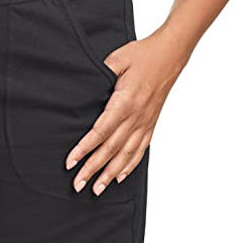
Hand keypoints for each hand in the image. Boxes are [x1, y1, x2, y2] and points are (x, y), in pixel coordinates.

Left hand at [65, 30, 187, 194]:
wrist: (172, 53)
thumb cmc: (143, 54)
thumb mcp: (116, 59)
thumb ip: (100, 75)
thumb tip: (82, 87)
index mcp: (125, 102)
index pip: (101, 132)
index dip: (84, 149)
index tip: (71, 162)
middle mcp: (136, 116)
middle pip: (111, 149)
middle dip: (93, 169)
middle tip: (78, 184)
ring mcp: (145, 122)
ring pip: (126, 154)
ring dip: (110, 174)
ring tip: (97, 189)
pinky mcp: (151, 123)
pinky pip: (141, 149)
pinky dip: (130, 165)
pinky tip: (120, 177)